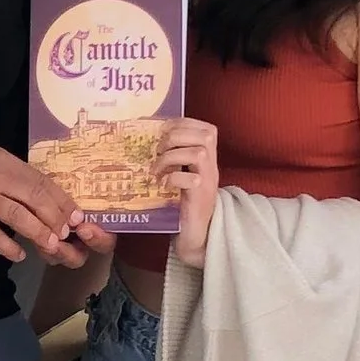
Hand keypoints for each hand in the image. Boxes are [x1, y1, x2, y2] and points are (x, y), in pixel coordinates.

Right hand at [0, 143, 111, 264]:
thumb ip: (10, 173)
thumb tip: (39, 194)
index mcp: (1, 160)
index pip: (39, 180)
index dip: (61, 200)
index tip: (77, 216)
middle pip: (34, 198)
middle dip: (56, 218)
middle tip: (68, 233)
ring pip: (18, 217)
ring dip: (39, 233)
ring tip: (52, 246)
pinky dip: (8, 247)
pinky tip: (18, 254)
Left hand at [159, 117, 221, 264]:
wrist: (197, 237)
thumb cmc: (184, 207)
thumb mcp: (181, 177)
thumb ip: (173, 160)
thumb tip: (148, 141)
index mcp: (207, 160)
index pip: (206, 128)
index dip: (184, 123)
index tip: (163, 130)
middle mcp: (211, 168)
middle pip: (206, 135)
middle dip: (177, 136)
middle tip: (159, 149)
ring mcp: (208, 182)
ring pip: (199, 152)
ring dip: (172, 156)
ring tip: (157, 167)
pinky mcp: (200, 199)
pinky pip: (190, 179)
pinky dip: (173, 178)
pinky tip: (162, 185)